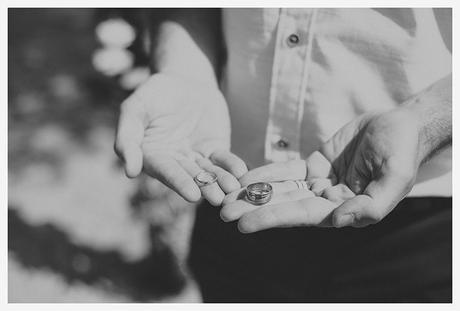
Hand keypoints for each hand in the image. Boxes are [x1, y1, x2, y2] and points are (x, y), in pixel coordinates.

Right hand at [115, 73, 246, 204]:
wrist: (184, 79)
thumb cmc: (155, 93)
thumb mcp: (135, 109)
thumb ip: (127, 138)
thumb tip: (129, 172)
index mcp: (152, 157)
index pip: (166, 172)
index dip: (179, 183)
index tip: (193, 195)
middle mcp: (174, 162)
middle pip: (191, 176)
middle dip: (204, 187)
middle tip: (217, 197)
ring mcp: (196, 157)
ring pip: (209, 172)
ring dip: (221, 181)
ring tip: (231, 188)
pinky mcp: (214, 149)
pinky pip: (224, 159)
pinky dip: (232, 165)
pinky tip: (241, 172)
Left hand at [223, 108, 422, 232]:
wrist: (399, 125)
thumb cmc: (401, 150)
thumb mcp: (395, 177)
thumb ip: (371, 205)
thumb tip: (339, 222)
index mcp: (345, 209)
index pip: (302, 215)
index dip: (272, 218)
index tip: (243, 223)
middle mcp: (328, 200)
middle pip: (284, 204)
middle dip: (253, 208)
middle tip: (222, 211)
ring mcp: (319, 182)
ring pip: (281, 188)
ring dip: (253, 192)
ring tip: (224, 196)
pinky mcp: (314, 165)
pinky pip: (286, 170)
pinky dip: (265, 174)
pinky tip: (243, 178)